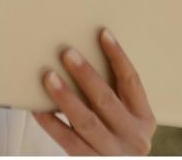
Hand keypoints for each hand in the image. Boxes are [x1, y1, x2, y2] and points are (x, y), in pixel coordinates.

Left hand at [31, 29, 156, 154]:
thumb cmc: (115, 138)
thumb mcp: (124, 119)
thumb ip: (110, 96)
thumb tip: (78, 58)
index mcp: (143, 118)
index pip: (132, 82)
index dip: (118, 56)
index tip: (103, 34)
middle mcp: (133, 136)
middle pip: (106, 100)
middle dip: (86, 75)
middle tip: (67, 53)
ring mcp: (112, 152)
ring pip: (86, 121)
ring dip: (66, 97)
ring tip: (49, 76)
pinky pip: (67, 140)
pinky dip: (51, 122)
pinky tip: (37, 108)